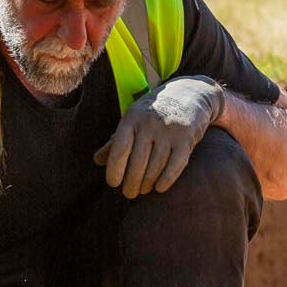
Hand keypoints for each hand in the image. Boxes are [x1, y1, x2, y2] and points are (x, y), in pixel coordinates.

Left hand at [95, 74, 223, 198]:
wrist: (190, 93)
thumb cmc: (153, 112)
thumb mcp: (133, 119)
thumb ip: (115, 140)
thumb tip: (97, 161)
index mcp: (132, 118)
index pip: (120, 149)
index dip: (114, 170)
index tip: (113, 183)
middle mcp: (150, 123)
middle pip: (138, 162)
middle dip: (131, 182)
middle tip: (129, 193)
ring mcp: (169, 130)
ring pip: (156, 166)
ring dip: (147, 183)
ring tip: (142, 190)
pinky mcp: (187, 138)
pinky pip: (175, 165)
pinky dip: (166, 180)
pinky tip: (159, 188)